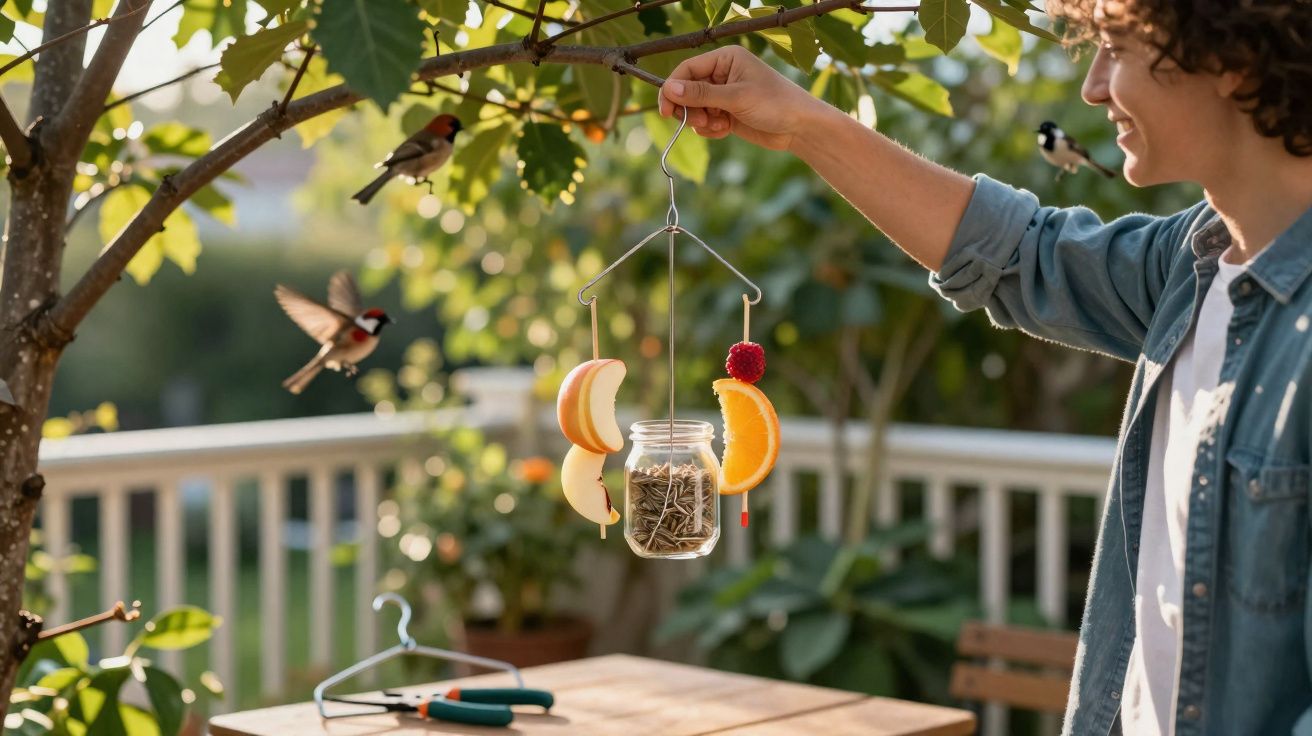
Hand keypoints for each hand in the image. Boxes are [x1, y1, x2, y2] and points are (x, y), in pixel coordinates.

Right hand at [658, 46, 823, 151]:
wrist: (799, 128)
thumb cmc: (774, 104)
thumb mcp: (736, 97)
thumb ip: (701, 93)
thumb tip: (669, 88)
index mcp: (725, 59)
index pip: (687, 70)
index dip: (673, 89)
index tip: (666, 110)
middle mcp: (722, 73)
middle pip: (686, 90)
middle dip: (690, 109)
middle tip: (699, 121)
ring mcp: (724, 94)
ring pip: (694, 109)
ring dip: (701, 121)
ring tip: (720, 126)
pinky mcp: (726, 113)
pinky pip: (705, 122)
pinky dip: (710, 129)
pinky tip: (726, 130)